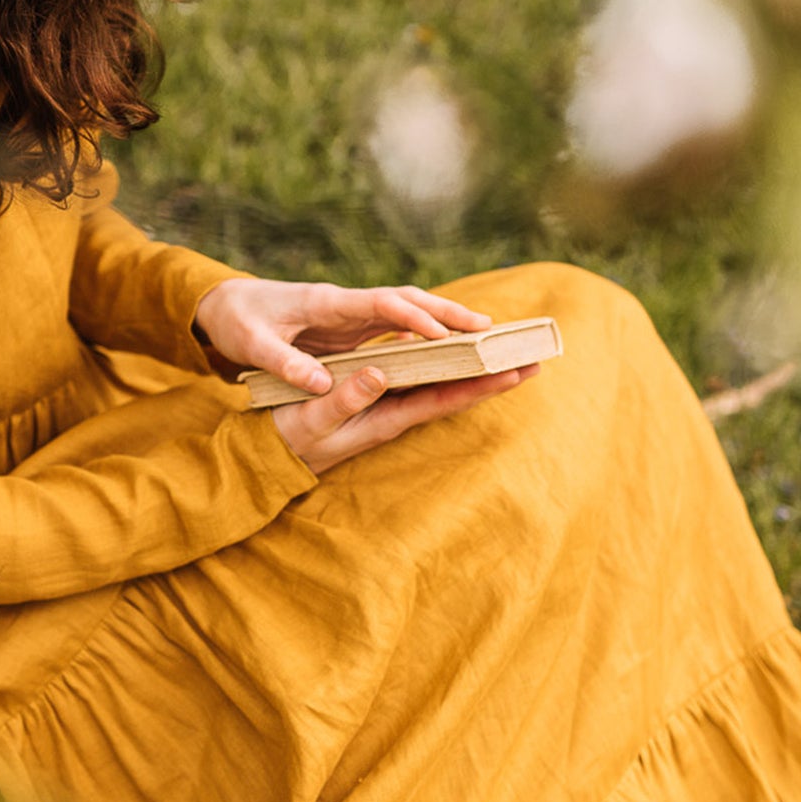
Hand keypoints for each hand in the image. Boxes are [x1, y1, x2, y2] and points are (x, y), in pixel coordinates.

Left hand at [192, 275, 494, 395]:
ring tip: (483, 337)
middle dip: (447, 312)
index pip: (380, 303)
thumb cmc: (238, 321)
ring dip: (443, 321)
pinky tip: (446, 348)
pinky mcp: (349, 323)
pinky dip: (423, 333)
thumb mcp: (252, 344)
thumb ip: (285, 363)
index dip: (414, 316)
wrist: (222, 302)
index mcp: (324, 302)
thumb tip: (322, 384)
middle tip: (490, 329)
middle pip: (406, 300)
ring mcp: (349, 312)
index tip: (445, 333)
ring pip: (407, 311)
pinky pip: (394, 325)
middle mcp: (344, 302)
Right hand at [270, 360, 540, 477]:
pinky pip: (412, 375)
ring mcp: (385, 405)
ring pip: (437, 382)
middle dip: (491, 375)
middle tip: (531, 357)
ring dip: (469, 366)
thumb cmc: (289, 442)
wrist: (269, 457)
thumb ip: (345, 399)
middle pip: (453, 391)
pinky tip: (444, 344)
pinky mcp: (373, 396)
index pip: (446, 400)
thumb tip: (380, 372)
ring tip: (500, 349)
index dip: (483, 386)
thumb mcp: (313, 421)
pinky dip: (433, 358)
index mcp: (387, 419)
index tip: (518, 372)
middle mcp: (394, 412)